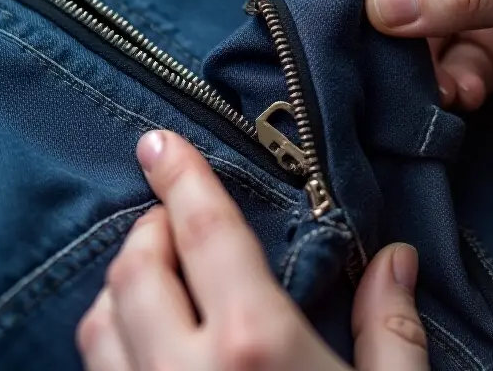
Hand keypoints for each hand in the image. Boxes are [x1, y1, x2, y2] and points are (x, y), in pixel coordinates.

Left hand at [76, 130, 429, 369]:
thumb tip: (395, 262)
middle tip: (176, 223)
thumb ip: (391, 331)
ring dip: (122, 286)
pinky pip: (96, 369)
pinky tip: (148, 340)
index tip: (159, 144)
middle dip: (151, 230)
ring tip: (160, 278)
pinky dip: (112, 336)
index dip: (182, 180)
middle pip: (136, 269)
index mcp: (256, 346)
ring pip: (98, 322)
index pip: (206, 234)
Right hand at [321, 0, 492, 126]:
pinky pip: (430, 67)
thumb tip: (380, 6)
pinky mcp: (482, 52)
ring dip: (402, 56)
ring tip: (430, 79)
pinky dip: (436, 86)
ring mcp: (471, 0)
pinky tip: (466, 96)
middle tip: (376, 39)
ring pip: (396, 22)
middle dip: (370, 2)